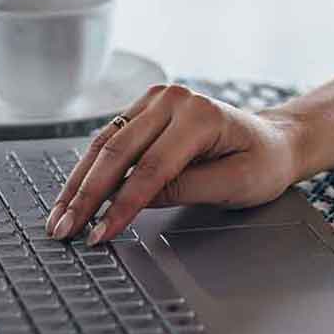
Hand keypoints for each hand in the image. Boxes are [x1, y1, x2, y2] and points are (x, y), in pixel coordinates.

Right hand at [44, 84, 304, 243]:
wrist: (274, 141)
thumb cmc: (263, 162)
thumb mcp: (235, 183)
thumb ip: (185, 189)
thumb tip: (135, 200)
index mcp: (200, 115)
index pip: (150, 167)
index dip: (121, 205)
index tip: (99, 233)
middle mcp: (173, 99)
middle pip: (117, 152)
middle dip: (86, 195)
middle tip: (64, 229)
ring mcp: (156, 100)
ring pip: (105, 144)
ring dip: (79, 183)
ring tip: (59, 217)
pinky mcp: (144, 110)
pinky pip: (109, 140)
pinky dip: (90, 169)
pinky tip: (73, 195)